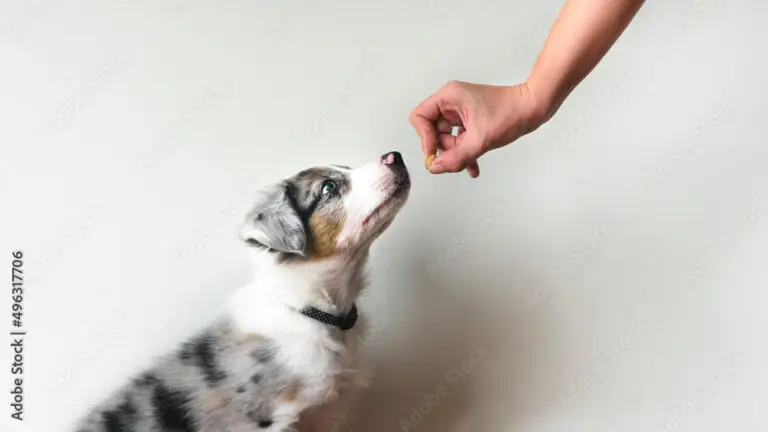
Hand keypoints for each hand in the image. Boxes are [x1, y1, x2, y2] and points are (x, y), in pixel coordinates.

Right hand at [409, 81, 548, 177]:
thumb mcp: (480, 140)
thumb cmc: (510, 113)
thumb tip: (435, 167)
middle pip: (432, 130)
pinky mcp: (470, 120)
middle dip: (444, 148)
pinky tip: (473, 166)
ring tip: (471, 161)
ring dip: (456, 153)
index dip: (424, 138)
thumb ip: (456, 157)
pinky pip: (458, 139)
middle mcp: (452, 102)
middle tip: (457, 158)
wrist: (533, 109)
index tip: (434, 155)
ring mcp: (460, 111)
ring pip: (446, 138)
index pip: (420, 117)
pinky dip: (464, 152)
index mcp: (449, 96)